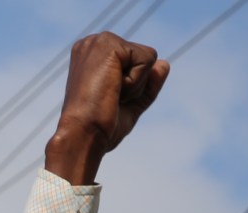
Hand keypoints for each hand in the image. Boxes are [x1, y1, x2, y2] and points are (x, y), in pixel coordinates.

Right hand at [44, 32, 167, 184]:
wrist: (82, 136)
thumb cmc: (98, 126)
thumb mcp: (130, 104)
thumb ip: (147, 84)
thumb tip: (165, 64)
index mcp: (93, 55)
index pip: (135, 62)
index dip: (130, 87)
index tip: (105, 100)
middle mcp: (94, 42)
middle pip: (144, 57)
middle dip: (135, 83)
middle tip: (108, 99)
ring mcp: (101, 41)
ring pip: (148, 57)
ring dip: (136, 83)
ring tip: (109, 93)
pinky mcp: (110, 44)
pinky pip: (148, 59)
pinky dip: (136, 81)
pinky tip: (112, 88)